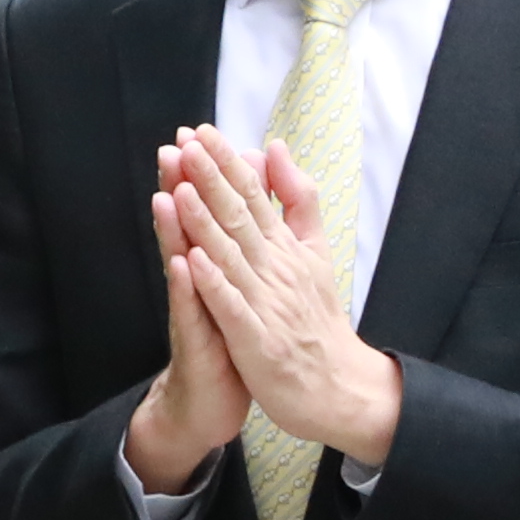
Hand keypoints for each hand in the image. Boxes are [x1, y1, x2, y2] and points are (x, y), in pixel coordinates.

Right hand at [121, 130, 254, 494]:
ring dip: (172, 231)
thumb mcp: (238, 287)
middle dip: (181, 189)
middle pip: (187, 229)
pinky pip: (190, 312)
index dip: (206, 175)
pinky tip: (183, 264)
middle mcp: (196, 282)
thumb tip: (251, 198)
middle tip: (172, 149)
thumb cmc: (229, 339)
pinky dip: (186, 288)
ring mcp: (192, 311)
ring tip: (167, 195)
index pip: (208, 213)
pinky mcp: (195, 343)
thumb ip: (242, 242)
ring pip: (180, 264)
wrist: (212, 402)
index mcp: (214, 265)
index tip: (202, 134)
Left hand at [170, 131, 402, 469]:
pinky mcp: (258, 341)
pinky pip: (232, 309)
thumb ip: (297, 199)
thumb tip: (276, 148)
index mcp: (286, 249)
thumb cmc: (317, 321)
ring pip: (232, 257)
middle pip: (241, 218)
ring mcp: (267, 305)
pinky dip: (213, 284)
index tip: (202, 132)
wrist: (339, 388)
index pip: (255, 196)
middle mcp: (277, 270)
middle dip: (212, 180)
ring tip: (181, 189)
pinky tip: (191, 259)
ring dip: (206, 223)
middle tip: (188, 144)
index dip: (227, 164)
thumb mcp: (315, 250)